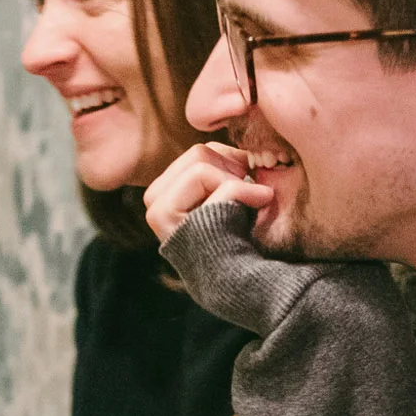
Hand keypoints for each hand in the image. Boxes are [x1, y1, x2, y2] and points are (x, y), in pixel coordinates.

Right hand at [143, 142, 272, 244]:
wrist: (251, 285)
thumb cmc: (246, 242)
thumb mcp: (231, 196)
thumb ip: (222, 169)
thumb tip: (235, 130)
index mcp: (169, 196)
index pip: (199, 153)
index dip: (231, 161)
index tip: (250, 183)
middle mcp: (155, 204)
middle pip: (197, 154)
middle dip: (232, 170)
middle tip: (252, 195)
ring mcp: (157, 214)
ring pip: (200, 163)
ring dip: (235, 182)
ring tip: (252, 204)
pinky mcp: (167, 222)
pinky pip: (209, 181)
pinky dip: (242, 190)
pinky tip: (260, 203)